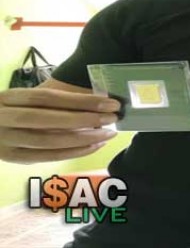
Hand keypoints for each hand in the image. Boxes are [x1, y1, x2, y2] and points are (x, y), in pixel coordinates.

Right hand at [0, 88, 120, 163]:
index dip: (79, 99)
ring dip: (83, 139)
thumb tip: (97, 99)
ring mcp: (5, 141)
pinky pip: (46, 157)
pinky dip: (72, 152)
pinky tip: (94, 146)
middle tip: (112, 117)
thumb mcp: (26, 97)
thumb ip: (55, 96)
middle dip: (84, 119)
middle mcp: (3, 118)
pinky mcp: (11, 158)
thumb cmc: (14, 108)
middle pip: (48, 119)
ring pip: (48, 142)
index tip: (108, 101)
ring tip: (108, 133)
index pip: (48, 97)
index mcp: (10, 97)